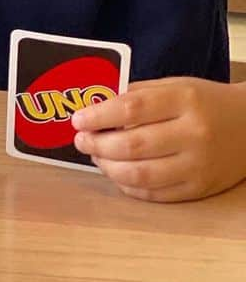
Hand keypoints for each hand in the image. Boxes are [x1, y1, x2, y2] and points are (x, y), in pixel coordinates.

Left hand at [72, 77, 245, 201]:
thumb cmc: (204, 102)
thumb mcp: (174, 86)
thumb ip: (137, 95)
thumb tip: (95, 108)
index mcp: (184, 101)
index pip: (132, 108)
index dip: (99, 116)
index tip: (78, 120)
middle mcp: (193, 134)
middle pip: (133, 145)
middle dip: (98, 145)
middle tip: (81, 141)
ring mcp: (198, 166)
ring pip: (142, 175)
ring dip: (109, 168)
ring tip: (96, 157)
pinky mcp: (200, 190)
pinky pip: (156, 194)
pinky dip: (129, 186)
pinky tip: (117, 174)